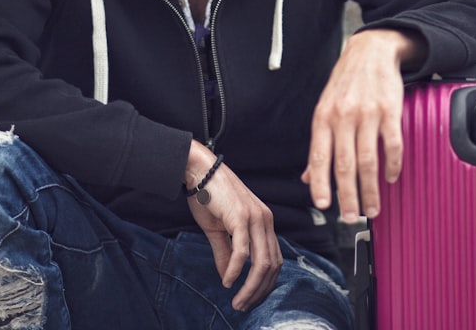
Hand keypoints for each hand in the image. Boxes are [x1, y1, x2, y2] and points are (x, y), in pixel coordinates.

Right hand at [185, 141, 281, 311]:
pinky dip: (236, 270)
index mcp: (265, 222)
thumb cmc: (209, 196)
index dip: (266, 283)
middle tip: (243, 306)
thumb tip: (228, 278)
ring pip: (261, 262)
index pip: (275, 260)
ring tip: (237, 301)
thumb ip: (225, 253)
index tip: (251, 298)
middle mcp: (265, 220)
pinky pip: (242, 251)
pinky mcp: (241, 217)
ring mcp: (256, 218)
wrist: (200, 170)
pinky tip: (228, 281)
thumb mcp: (219, 229)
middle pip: (272, 265)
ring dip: (250, 286)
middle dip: (259, 291)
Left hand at [300, 28, 424, 221]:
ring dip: (371, 189)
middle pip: (344, 165)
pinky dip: (392, 165)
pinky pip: (392, 144)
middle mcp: (343, 117)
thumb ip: (319, 144)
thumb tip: (309, 177)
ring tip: (372, 208)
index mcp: (323, 118)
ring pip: (368, 160)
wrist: (370, 51)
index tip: (324, 206)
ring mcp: (367, 113)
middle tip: (352, 217)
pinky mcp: (390, 110)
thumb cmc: (346, 83)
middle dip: (348, 196)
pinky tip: (390, 178)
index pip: (319, 158)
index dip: (320, 184)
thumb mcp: (325, 109)